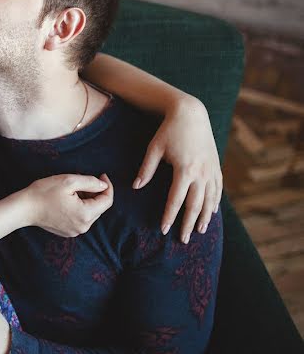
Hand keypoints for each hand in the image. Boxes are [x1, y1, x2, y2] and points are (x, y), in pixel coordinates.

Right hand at [23, 173, 113, 236]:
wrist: (23, 209)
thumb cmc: (43, 193)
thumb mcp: (68, 181)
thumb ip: (90, 182)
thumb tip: (103, 185)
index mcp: (85, 215)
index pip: (107, 201)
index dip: (107, 186)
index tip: (102, 175)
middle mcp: (83, 226)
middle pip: (99, 207)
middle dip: (95, 193)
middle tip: (82, 180)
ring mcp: (75, 231)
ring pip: (90, 213)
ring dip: (87, 200)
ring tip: (72, 190)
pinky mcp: (68, 232)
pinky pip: (80, 218)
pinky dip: (79, 208)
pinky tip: (67, 200)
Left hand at [134, 95, 222, 243]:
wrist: (192, 113)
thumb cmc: (169, 131)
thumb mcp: (154, 148)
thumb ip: (146, 169)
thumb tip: (135, 187)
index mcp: (184, 169)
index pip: (176, 200)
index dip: (169, 216)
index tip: (164, 230)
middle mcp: (201, 172)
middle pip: (195, 205)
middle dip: (188, 224)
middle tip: (183, 239)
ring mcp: (211, 170)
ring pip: (210, 200)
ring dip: (204, 217)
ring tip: (199, 231)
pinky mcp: (216, 166)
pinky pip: (218, 189)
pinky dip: (215, 203)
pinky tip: (212, 212)